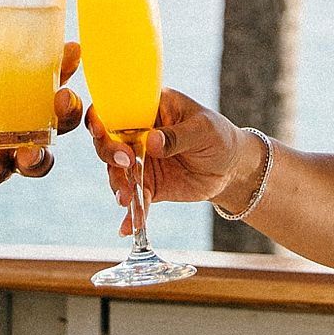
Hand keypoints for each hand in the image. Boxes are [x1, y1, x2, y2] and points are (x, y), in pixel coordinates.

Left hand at [0, 41, 85, 199]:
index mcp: (12, 90)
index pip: (48, 76)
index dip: (65, 64)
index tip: (73, 51)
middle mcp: (18, 121)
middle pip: (59, 119)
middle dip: (69, 110)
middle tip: (63, 100)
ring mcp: (5, 149)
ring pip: (39, 156)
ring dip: (40, 153)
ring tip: (29, 151)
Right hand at [85, 87, 255, 234]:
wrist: (232, 169)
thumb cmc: (218, 137)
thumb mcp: (204, 130)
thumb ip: (178, 135)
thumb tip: (152, 141)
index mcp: (149, 108)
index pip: (116, 107)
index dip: (101, 116)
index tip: (101, 130)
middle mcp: (138, 133)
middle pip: (109, 140)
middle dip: (110, 152)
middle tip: (126, 163)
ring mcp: (141, 160)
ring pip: (117, 171)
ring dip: (118, 184)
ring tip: (127, 199)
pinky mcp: (148, 185)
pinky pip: (135, 198)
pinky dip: (132, 213)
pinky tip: (129, 227)